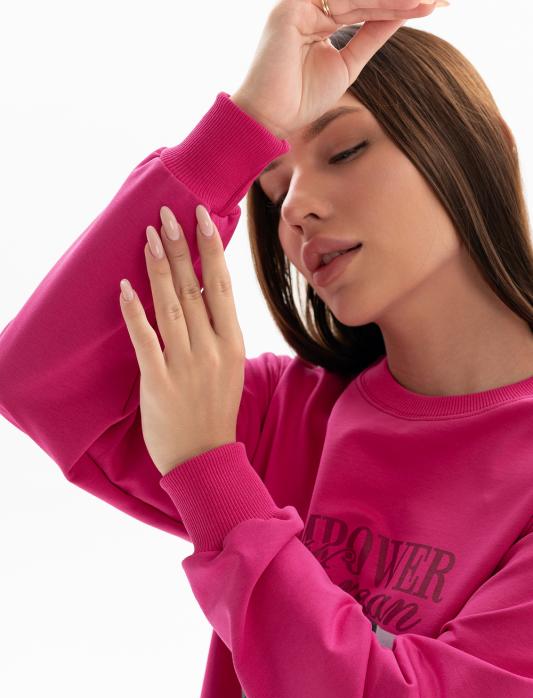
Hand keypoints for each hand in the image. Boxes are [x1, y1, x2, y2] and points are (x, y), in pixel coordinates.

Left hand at [119, 205, 245, 476]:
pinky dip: (134, 311)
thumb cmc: (215, 412)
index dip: (210, 249)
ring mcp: (185, 364)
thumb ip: (220, 334)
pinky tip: (125, 286)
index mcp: (232, 343)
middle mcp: (211, 349)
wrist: (205, 458)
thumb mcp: (230, 369)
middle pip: (194, 287)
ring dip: (159, 268)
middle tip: (168, 213)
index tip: (202, 217)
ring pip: (170, 306)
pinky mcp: (159, 381)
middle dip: (181, 247)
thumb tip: (208, 298)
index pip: (221, 286)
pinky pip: (145, 339)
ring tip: (148, 235)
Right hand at [232, 0, 440, 138]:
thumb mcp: (347, 66)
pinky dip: (377, 2)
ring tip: (430, 1)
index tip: (434, 6)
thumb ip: (370, 37)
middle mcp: (309, 5)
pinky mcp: (292, 5)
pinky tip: (408, 4)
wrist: (269, 119)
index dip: (399, 5)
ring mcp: (300, 2)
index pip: (366, 4)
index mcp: (317, 18)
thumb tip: (402, 15)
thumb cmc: (299, 101)